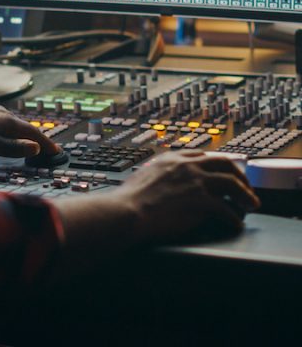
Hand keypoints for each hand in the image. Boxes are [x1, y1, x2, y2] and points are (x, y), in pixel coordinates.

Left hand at [0, 99, 60, 158]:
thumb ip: (12, 148)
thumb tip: (35, 148)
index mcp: (8, 123)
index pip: (34, 134)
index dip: (46, 144)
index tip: (56, 151)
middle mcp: (4, 114)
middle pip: (26, 128)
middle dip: (37, 140)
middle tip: (47, 150)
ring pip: (15, 125)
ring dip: (25, 135)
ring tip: (30, 144)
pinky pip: (5, 123)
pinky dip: (13, 131)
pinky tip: (6, 135)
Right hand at [114, 151, 260, 242]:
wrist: (127, 210)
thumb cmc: (129, 199)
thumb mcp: (144, 175)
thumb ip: (158, 174)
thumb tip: (161, 182)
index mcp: (172, 158)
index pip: (203, 155)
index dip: (217, 164)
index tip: (223, 172)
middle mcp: (187, 166)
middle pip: (224, 163)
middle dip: (239, 175)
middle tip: (245, 187)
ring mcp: (195, 182)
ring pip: (231, 183)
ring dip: (245, 194)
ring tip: (251, 204)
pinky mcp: (201, 201)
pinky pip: (226, 210)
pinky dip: (234, 219)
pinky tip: (235, 224)